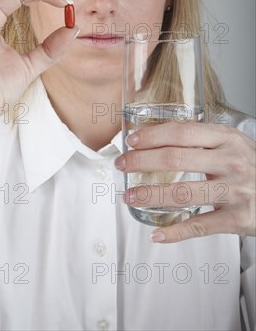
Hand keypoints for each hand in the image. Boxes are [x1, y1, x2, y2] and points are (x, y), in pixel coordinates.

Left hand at [114, 121, 255, 242]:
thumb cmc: (252, 166)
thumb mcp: (232, 143)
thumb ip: (203, 138)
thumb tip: (159, 134)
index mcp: (227, 139)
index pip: (182, 132)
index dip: (153, 136)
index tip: (132, 141)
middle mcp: (231, 162)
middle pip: (175, 159)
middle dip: (142, 162)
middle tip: (123, 165)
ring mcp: (234, 191)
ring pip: (183, 193)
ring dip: (150, 195)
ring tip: (130, 196)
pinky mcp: (237, 219)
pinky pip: (200, 226)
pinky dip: (175, 231)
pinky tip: (157, 233)